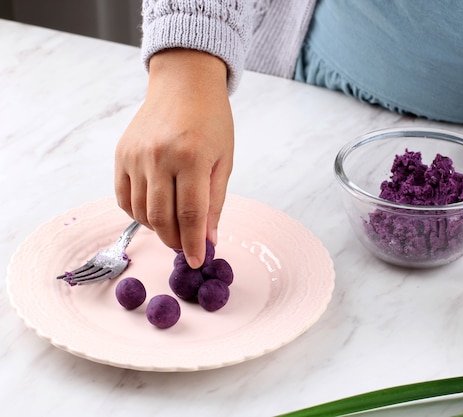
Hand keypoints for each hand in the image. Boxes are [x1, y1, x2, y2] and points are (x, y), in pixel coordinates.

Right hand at [115, 49, 233, 267]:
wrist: (183, 84)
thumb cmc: (212, 121)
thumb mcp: (223, 160)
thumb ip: (215, 202)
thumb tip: (209, 240)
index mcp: (192, 157)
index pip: (191, 215)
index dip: (195, 243)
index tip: (198, 261)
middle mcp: (160, 157)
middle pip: (163, 218)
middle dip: (176, 242)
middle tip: (186, 248)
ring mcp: (136, 155)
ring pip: (141, 212)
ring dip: (158, 230)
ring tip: (174, 230)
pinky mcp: (121, 154)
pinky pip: (124, 197)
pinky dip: (138, 214)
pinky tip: (155, 214)